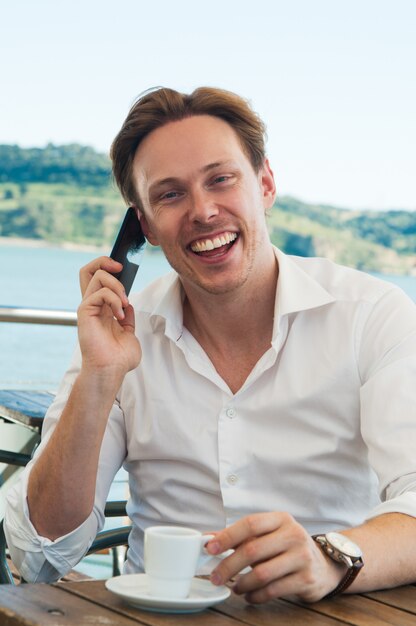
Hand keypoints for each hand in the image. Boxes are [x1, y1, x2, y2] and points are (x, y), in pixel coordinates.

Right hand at [77, 257, 140, 375]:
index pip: (97, 278)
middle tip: (121, 269)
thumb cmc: (119, 358)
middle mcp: (92, 305)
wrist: (111, 371)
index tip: (124, 270)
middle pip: (88, 270)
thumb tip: (129, 306)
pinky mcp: (85, 312)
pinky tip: (120, 315)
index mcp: (102, 309)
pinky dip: (115, 300)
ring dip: (117, 286)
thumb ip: (129, 318)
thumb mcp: (129, 333)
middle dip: (104, 261)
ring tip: (125, 304)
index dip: (107, 267)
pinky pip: (100, 293)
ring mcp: (88, 307)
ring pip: (97, 276)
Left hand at [205, 512, 344, 603]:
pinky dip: (256, 596)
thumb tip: (207, 538)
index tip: (210, 548)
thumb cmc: (286, 547)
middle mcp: (293, 534)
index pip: (250, 524)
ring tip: (234, 587)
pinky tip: (249, 595)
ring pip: (262, 573)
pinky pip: (273, 590)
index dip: (227, 536)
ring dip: (242, 583)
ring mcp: (302, 557)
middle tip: (214, 577)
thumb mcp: (269, 534)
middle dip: (228, 566)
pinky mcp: (306, 579)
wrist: (323, 566)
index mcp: (281, 519)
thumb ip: (240, 536)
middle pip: (252, 550)